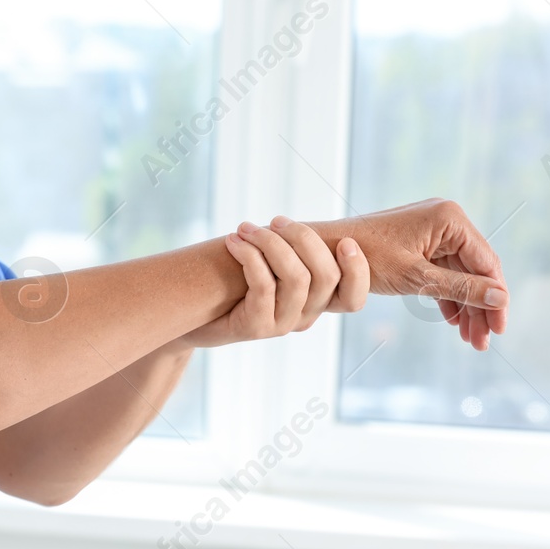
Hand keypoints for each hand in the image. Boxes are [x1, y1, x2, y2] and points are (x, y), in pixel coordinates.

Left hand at [181, 217, 369, 347]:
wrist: (191, 312)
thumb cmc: (233, 280)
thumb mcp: (269, 263)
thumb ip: (293, 250)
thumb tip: (308, 224)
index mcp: (316, 303)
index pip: (353, 298)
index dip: (358, 271)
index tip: (345, 241)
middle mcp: (304, 317)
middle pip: (326, 277)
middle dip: (304, 238)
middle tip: (275, 220)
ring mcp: (281, 326)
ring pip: (296, 278)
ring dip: (271, 243)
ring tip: (245, 228)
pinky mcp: (256, 328)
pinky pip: (264, 285)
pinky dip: (250, 256)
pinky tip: (233, 242)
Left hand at [309, 198, 507, 351]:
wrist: (322, 250)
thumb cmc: (364, 258)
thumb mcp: (415, 278)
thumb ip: (459, 288)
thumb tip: (501, 300)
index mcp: (450, 219)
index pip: (486, 263)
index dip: (495, 298)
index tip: (499, 330)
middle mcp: (445, 220)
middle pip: (475, 269)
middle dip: (480, 307)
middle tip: (483, 342)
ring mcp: (432, 231)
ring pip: (459, 274)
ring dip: (464, 306)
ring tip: (469, 339)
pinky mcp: (418, 243)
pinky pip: (442, 271)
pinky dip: (446, 296)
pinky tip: (452, 321)